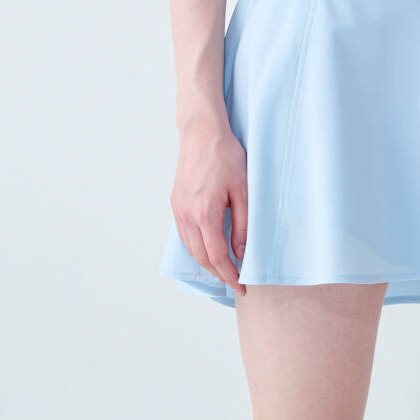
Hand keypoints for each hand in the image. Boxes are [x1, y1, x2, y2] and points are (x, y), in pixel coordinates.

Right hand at [169, 115, 248, 297]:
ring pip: (191, 248)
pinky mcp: (175, 203)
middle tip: (235, 282)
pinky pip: (184, 235)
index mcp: (205, 213)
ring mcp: (178, 209)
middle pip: (201, 257)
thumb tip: (241, 252)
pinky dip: (197, 247)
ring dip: (207, 262)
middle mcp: (187, 215)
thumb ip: (243, 224)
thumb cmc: (225, 156)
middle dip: (219, 274)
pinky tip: (209, 247)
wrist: (201, 132)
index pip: (217, 256)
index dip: (230, 275)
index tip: (241, 286)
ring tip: (225, 269)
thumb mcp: (243, 190)